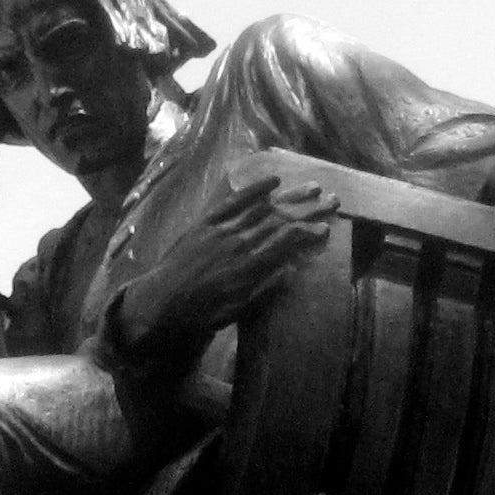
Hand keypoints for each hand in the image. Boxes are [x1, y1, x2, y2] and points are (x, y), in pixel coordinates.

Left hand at [113, 174, 338, 364]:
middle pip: (280, 221)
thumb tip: (289, 271)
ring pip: (262, 208)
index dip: (309, 233)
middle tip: (333, 200)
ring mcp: (222, 230)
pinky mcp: (207, 223)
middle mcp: (239, 243)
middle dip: (309, 210)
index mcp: (249, 267)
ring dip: (290, 196)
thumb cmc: (201, 313)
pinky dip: (254, 190)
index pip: (286, 243)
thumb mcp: (237, 309)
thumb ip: (263, 289)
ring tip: (314, 187)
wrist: (162, 302)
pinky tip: (273, 181)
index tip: (327, 228)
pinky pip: (233, 202)